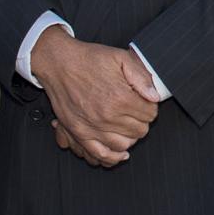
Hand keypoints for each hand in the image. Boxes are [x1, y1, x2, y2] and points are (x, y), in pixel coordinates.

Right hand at [31, 28, 160, 166]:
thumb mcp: (120, 57)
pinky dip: (114, 157)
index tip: (143, 101)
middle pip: (140, 130)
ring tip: (126, 125)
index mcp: (120, 97)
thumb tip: (154, 97)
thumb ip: (141, 77)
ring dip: (130, 136)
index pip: (150, 113)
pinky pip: (101, 154)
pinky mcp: (80, 133)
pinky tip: (121, 153)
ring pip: (125, 144)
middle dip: (141, 120)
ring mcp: (93, 127)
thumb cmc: (88, 59)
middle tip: (134, 110)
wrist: (59, 63)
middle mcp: (107, 116)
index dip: (150, 106)